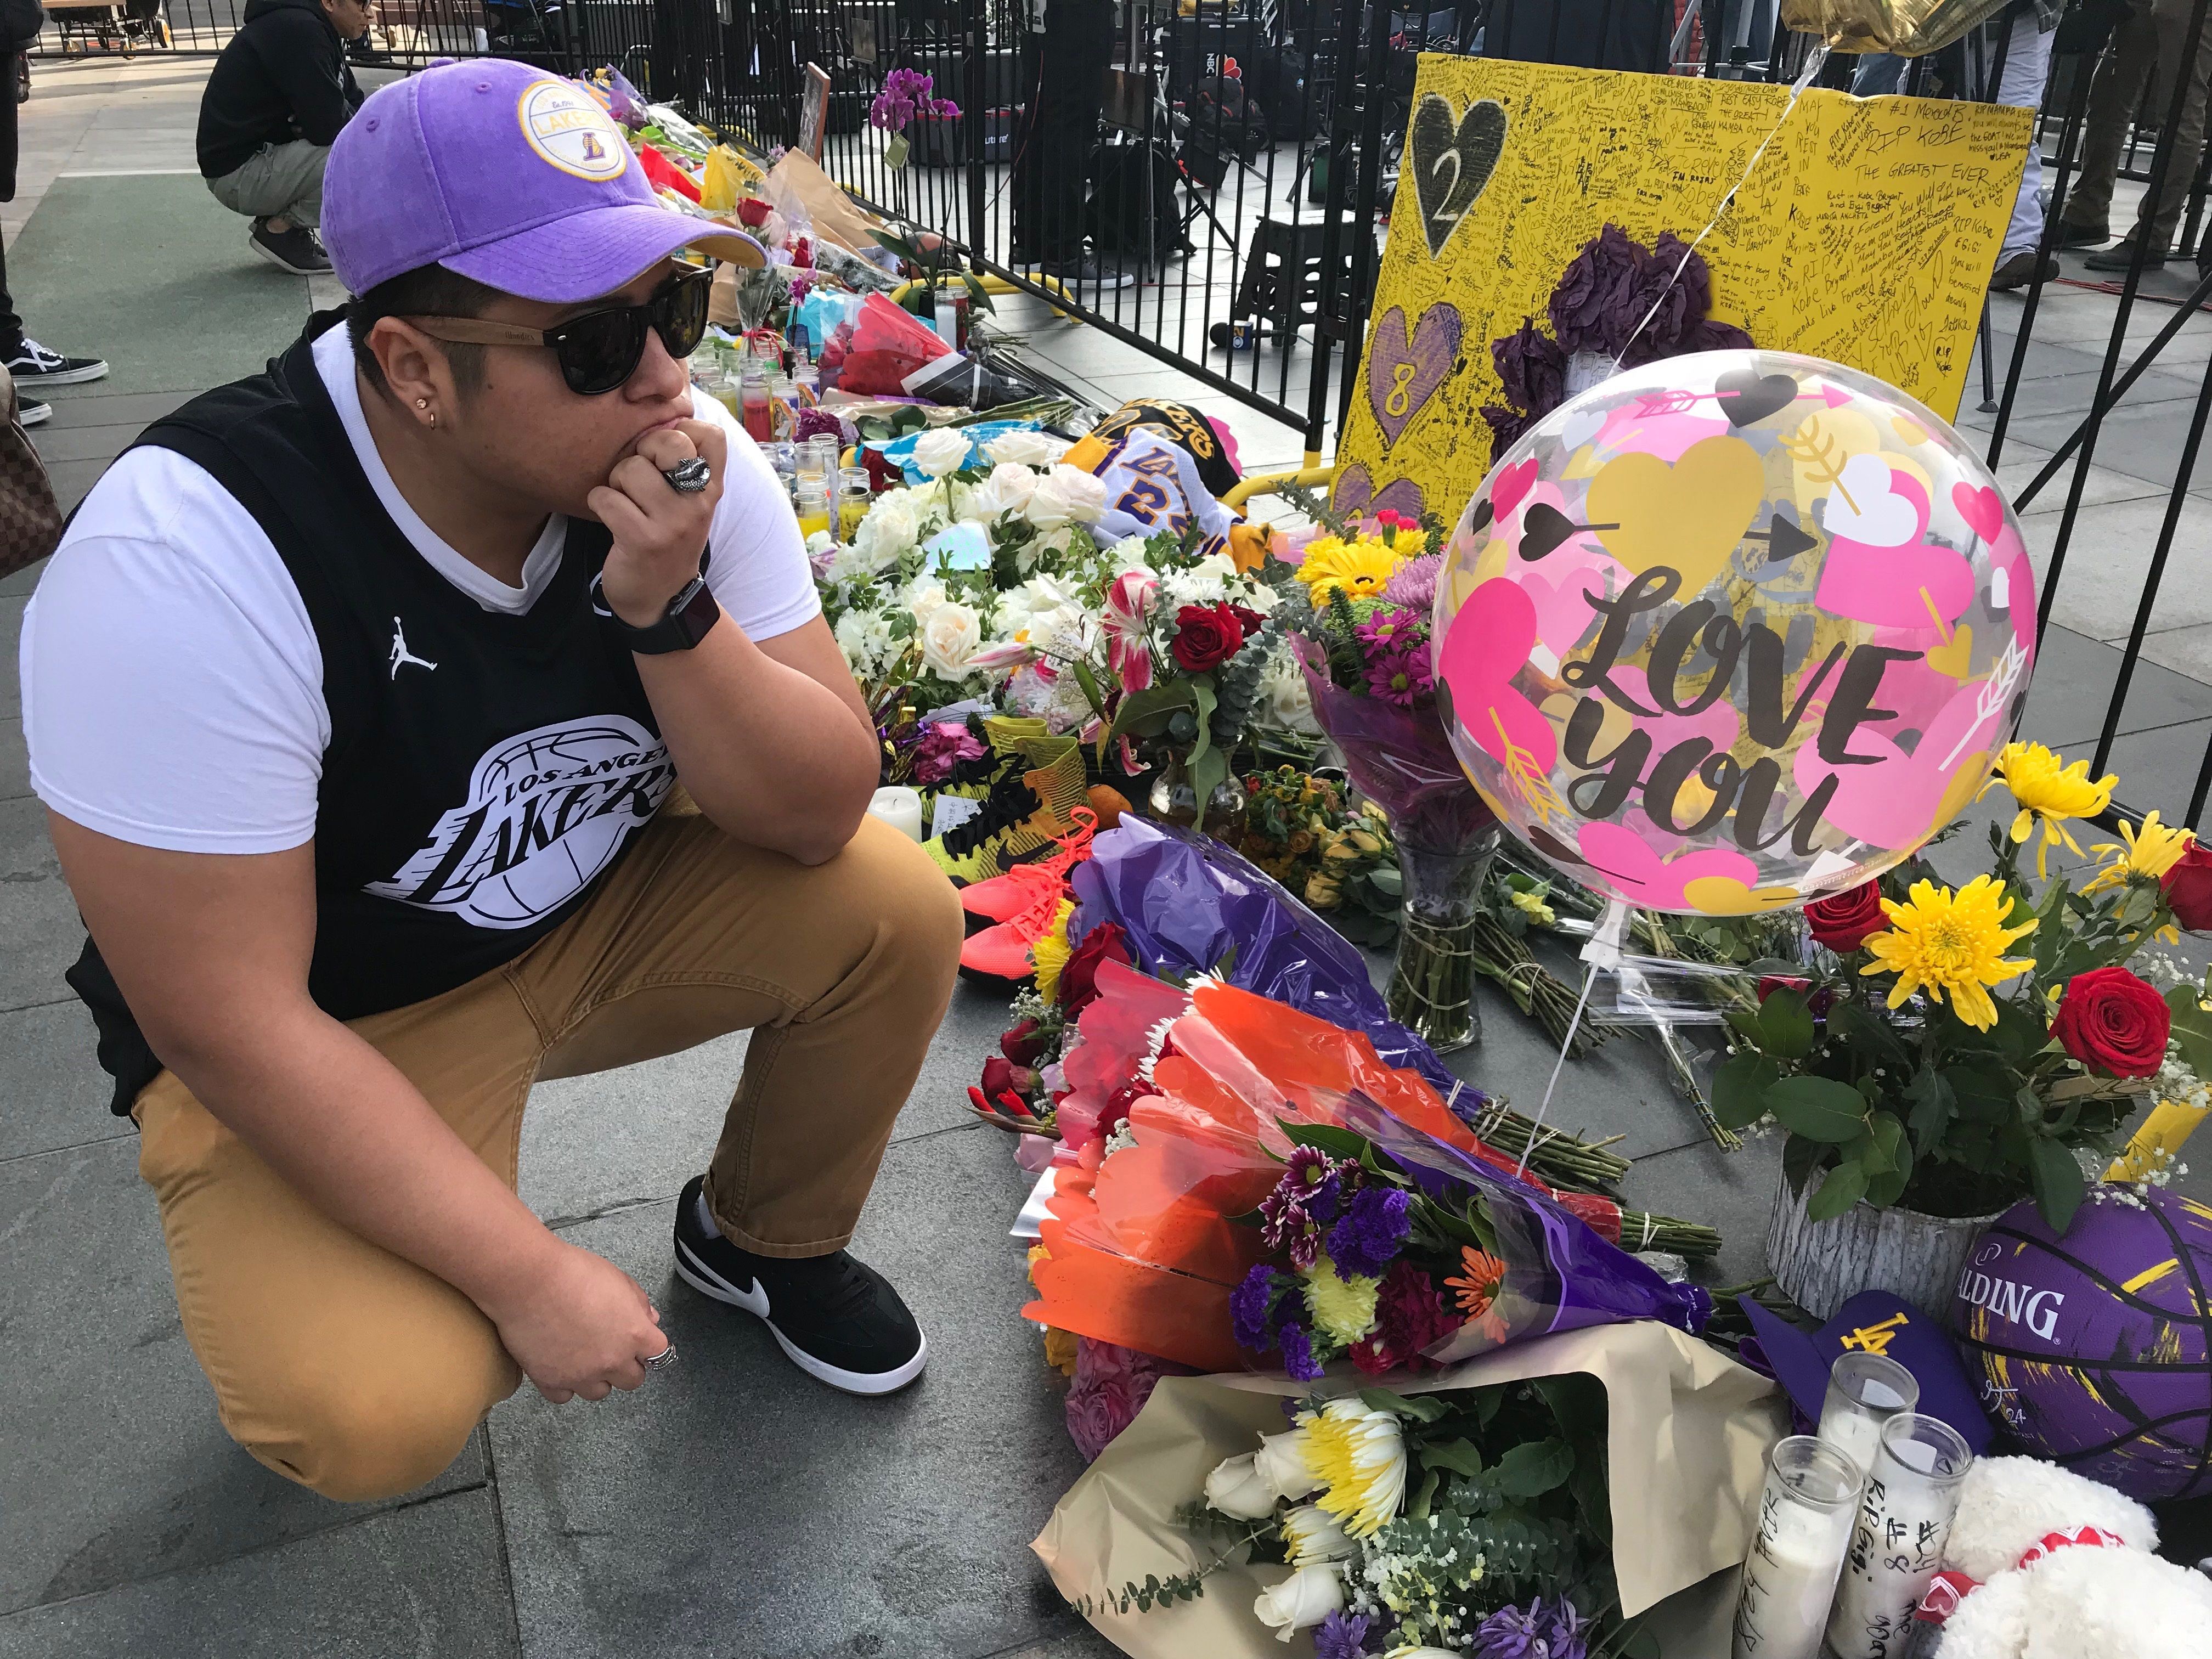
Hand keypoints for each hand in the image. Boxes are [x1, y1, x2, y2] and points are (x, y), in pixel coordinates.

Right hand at [486, 1237, 667, 1402]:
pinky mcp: (550, 1381)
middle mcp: (612, 1360)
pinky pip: (564, 1396)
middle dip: (626, 1366)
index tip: (639, 1344)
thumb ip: (639, 1302)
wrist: (529, 1281)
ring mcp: (581, 1375)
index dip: (648, 1348)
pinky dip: (563, 1384)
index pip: (658, 1354)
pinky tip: (558, 1365)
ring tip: (582, 1357)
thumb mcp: (618, 1278)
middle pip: (633, 1380)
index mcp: (634, 1334)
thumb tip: (649, 1319)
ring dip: (596, 1378)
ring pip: (599, 1392)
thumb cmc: (573, 1272)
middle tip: (611, 1349)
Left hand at [590, 418, 727, 628]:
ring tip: (624, 502)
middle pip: (666, 441)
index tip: (665, 454)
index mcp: (712, 488)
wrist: (658, 596)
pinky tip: (610, 518)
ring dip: (615, 482)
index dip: (680, 430)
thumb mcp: (687, 500)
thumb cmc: (666, 535)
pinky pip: (606, 497)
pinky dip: (599, 503)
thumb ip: (683, 460)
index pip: (711, 434)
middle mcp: (699, 504)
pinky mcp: (643, 541)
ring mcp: (674, 524)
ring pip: (629, 469)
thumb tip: (663, 409)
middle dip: (640, 452)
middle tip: (638, 478)